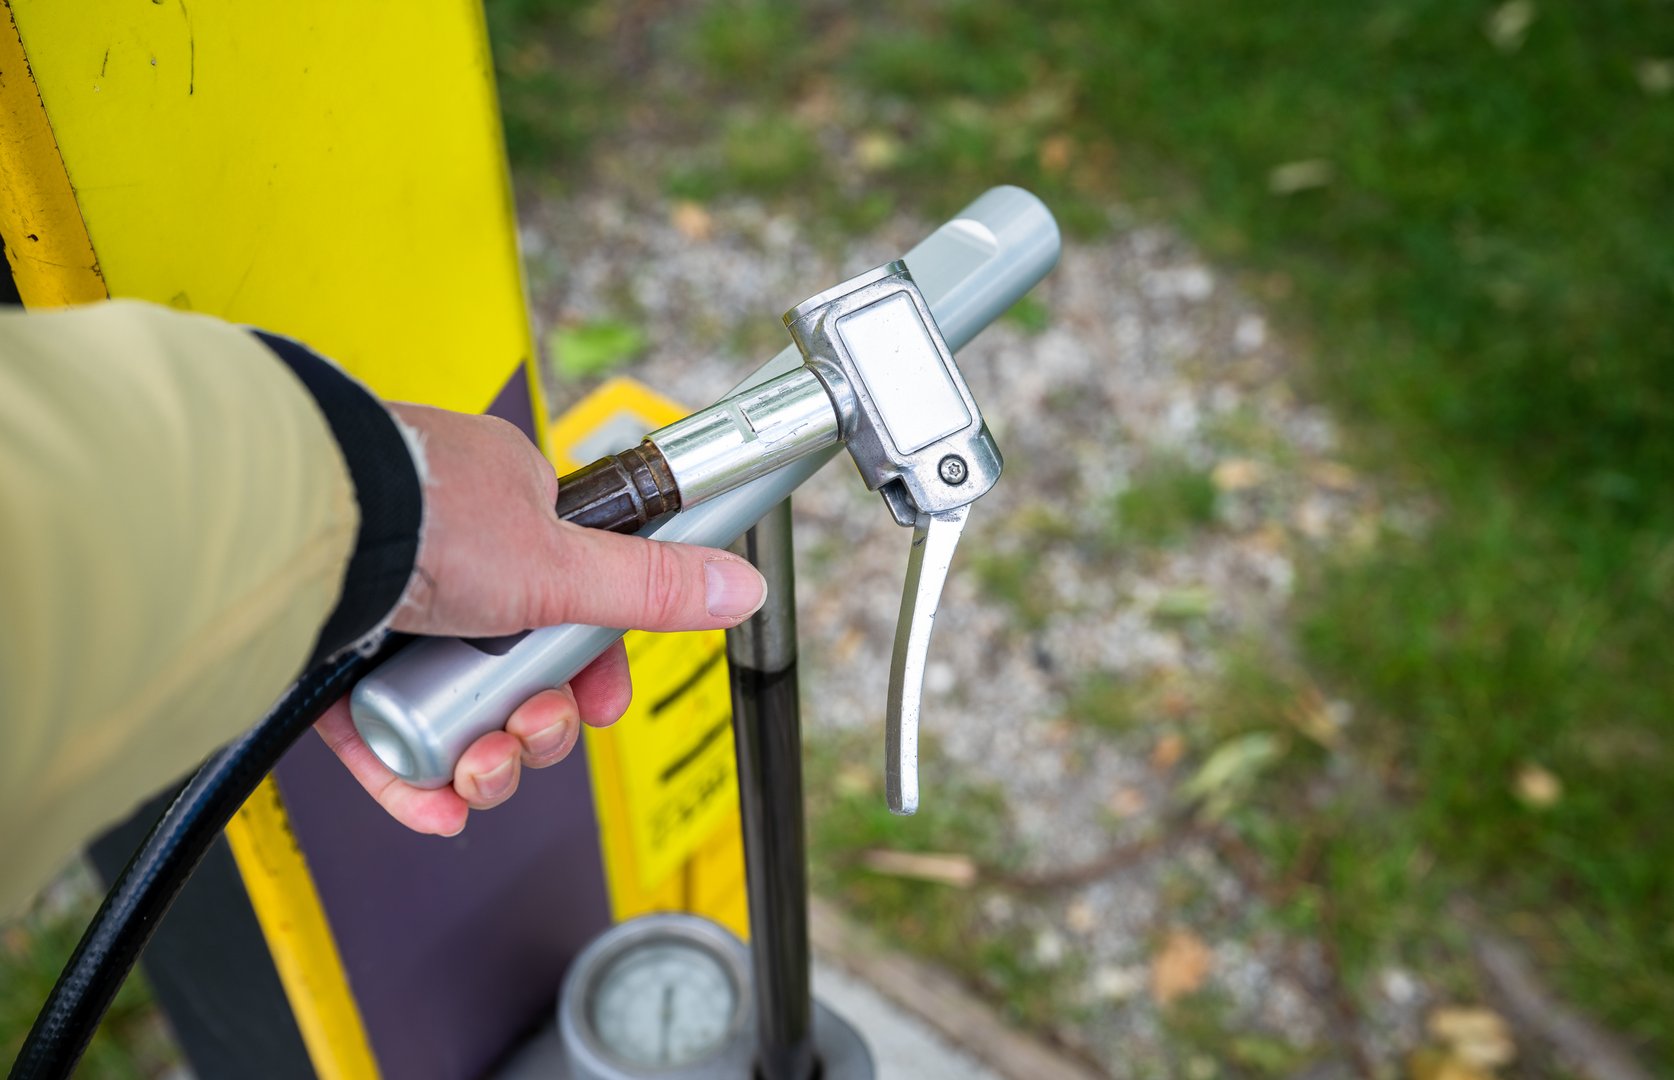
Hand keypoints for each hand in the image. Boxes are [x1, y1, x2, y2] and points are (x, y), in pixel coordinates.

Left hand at [313, 403, 765, 835]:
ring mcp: (386, 612)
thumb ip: (651, 586)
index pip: (570, 601)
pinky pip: (384, 734)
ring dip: (483, 760)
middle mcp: (447, 558)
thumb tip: (744, 586)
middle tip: (534, 733)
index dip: (591, 666)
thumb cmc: (425, 516)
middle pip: (517, 670)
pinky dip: (415, 776)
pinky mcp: (329, 663)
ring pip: (455, 710)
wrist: (295, 532)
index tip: (599, 702)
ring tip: (478, 772)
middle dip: (536, 724)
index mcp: (505, 510)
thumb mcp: (561, 562)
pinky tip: (435, 806)